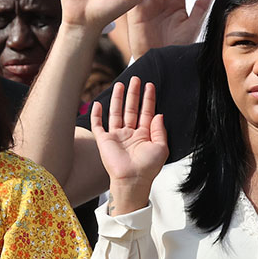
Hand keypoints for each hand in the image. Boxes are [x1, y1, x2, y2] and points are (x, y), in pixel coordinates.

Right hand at [90, 77, 167, 210]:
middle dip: (133, 94)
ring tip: (120, 84)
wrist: (132, 179)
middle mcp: (130, 133)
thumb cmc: (148, 167)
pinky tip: (98, 103)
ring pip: (117, 112)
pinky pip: (98, 125)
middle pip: (132, 108)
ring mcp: (117, 136)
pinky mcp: (104, 140)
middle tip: (135, 78)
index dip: (149, 98)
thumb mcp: (161, 147)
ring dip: (117, 98)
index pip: (147, 112)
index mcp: (145, 135)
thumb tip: (159, 114)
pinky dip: (96, 114)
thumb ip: (160, 130)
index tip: (150, 85)